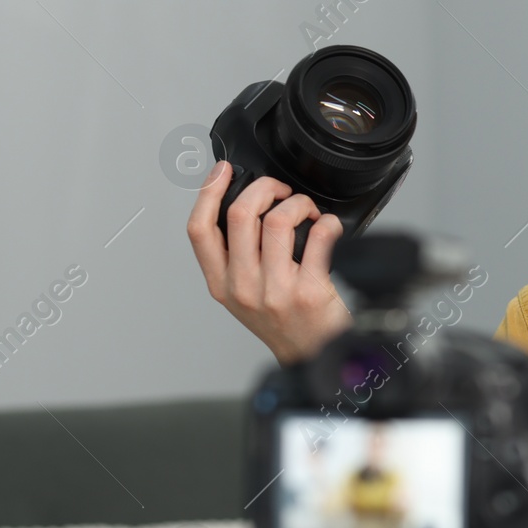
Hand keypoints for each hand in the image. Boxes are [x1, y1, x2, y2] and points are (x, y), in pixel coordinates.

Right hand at [187, 160, 351, 363]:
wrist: (314, 356)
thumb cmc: (284, 324)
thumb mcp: (243, 297)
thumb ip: (236, 259)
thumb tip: (245, 209)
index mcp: (221, 284)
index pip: (199, 230)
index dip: (208, 192)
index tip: (223, 171)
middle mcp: (243, 287)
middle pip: (240, 215)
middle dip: (264, 188)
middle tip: (280, 190)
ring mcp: (275, 289)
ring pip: (278, 220)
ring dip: (298, 204)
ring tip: (307, 211)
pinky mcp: (309, 290)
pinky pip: (319, 236)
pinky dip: (328, 222)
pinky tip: (328, 228)